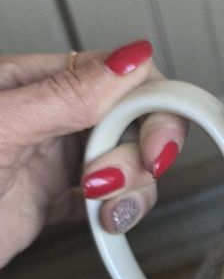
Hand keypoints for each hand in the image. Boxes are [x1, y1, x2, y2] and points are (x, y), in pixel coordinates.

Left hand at [0, 40, 186, 267]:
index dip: (152, 106)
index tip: (154, 142)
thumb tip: (129, 59)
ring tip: (98, 206)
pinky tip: (97, 219)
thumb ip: (68, 94)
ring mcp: (58, 159)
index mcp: (38, 83)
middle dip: (139, 156)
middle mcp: (55, 117)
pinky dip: (116, 214)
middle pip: (136, 123)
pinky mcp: (59, 199)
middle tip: (112, 178)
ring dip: (130, 192)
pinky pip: (112, 201)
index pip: (122, 77)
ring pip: (132, 166)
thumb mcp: (0, 126)